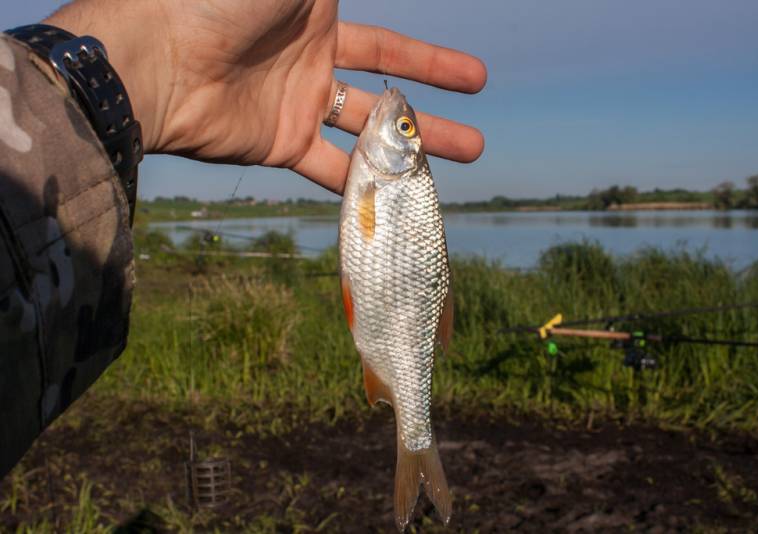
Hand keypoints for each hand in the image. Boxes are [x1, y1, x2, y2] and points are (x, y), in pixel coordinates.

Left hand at [45, 0, 486, 192]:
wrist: (158, 58)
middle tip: (478, 144)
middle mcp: (314, 63)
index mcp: (320, 19)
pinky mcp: (279, 144)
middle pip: (387, 97)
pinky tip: (391, 205)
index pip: (389, 48)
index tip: (476, 80)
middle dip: (431, 118)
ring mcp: (298, 107)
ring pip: (366, 139)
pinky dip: (357, 188)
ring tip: (447, 181)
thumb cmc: (220, 1)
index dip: (432, 63)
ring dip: (407, 160)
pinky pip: (327, 170)